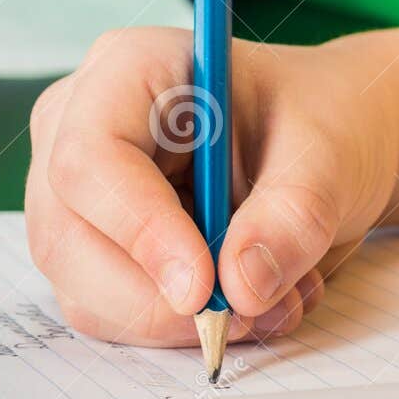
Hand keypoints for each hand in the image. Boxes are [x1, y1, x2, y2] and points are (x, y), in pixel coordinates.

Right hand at [25, 27, 398, 346]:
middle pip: (69, 237)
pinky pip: (112, 314)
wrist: (325, 144)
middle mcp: (79, 126)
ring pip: (86, 291)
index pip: (90, 158)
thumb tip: (242, 286)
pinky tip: (245, 300)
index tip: (204, 286)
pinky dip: (180, 329)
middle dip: (158, 298)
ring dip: (179, 322)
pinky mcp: (92, 248)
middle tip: (246, 313)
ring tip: (271, 298)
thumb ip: (292, 215)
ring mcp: (77, 193)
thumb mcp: (329, 154)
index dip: (139, 230)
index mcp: (130, 69)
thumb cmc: (320, 120)